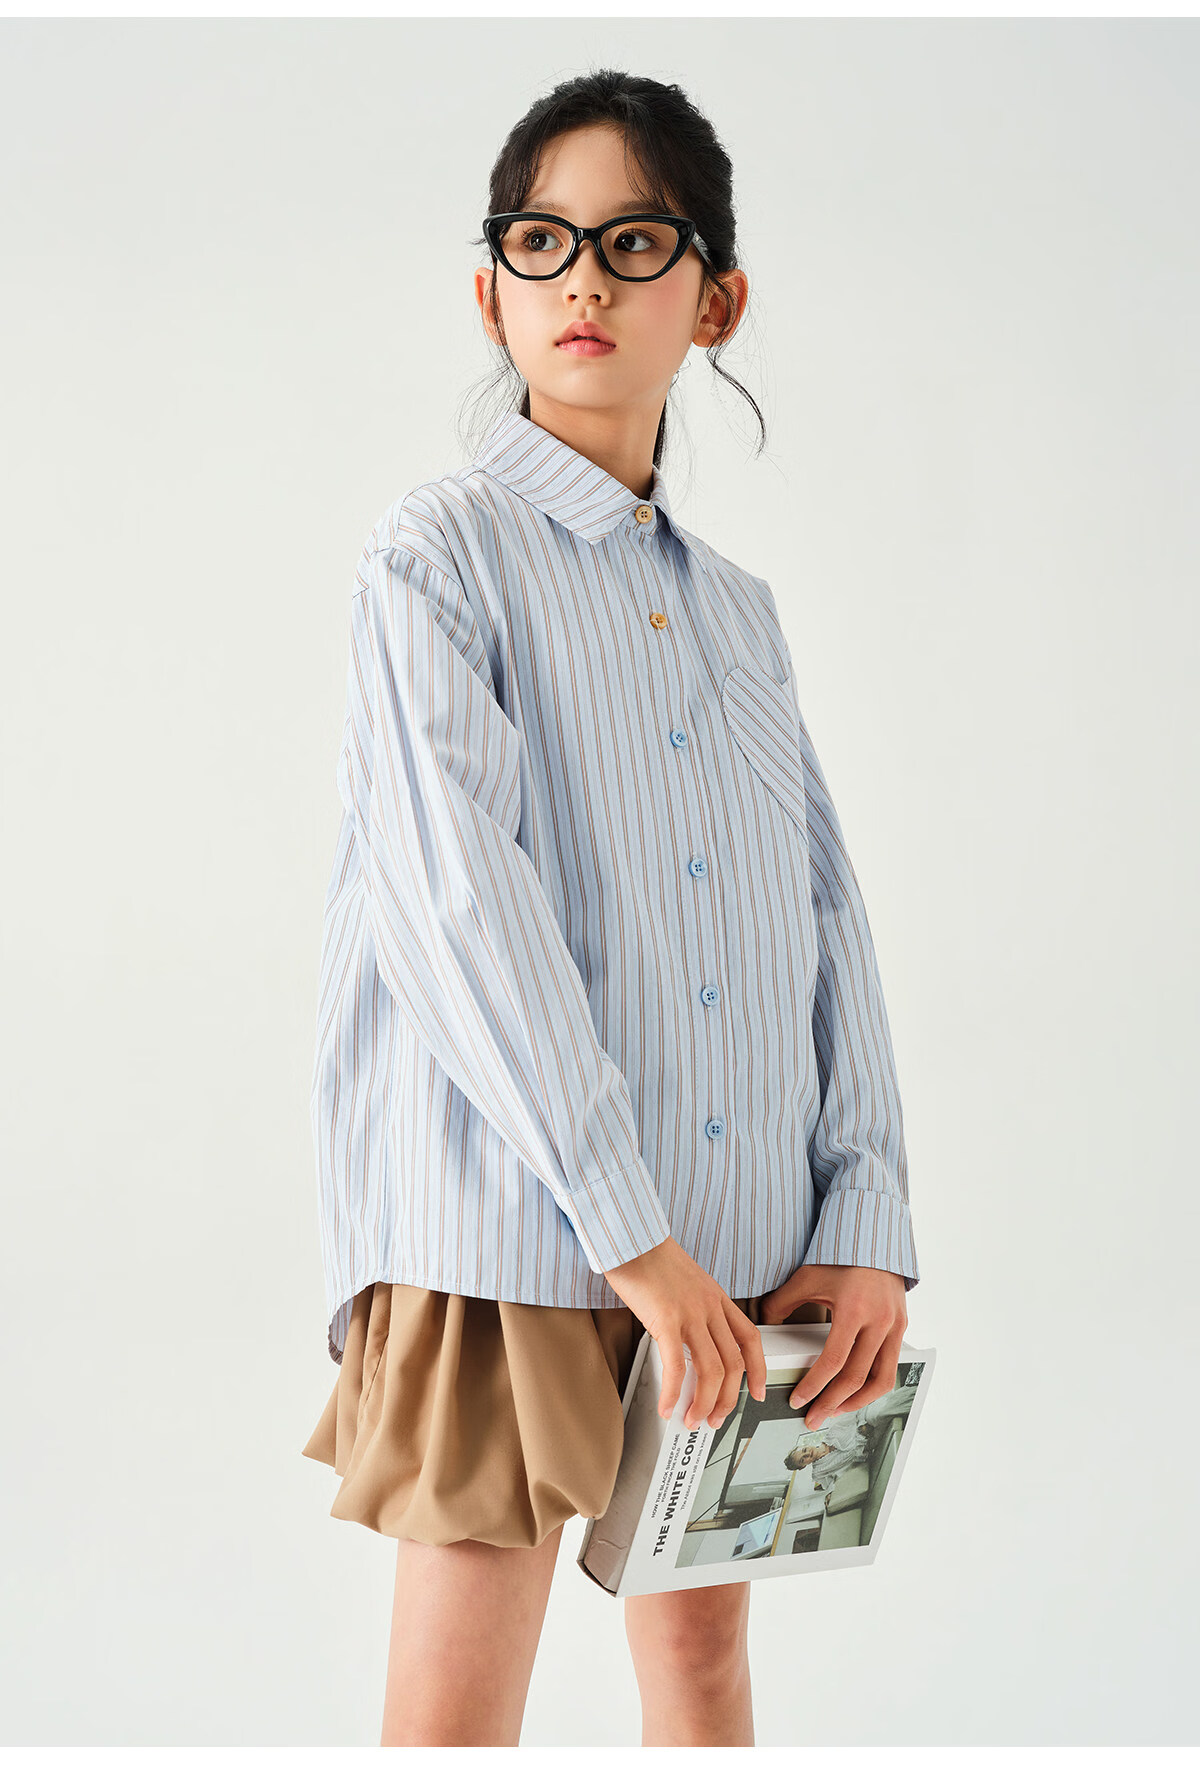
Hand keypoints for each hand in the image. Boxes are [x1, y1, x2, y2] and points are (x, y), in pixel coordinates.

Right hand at [604, 1236, 767, 1428]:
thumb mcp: (687, 1283)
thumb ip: (695, 1310)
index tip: (756, 1393)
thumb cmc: (651, 1258)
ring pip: (710, 1370)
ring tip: (691, 1418)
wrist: (631, 1237)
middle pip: (732, 1363)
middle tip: (714, 1418)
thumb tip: (689, 1345)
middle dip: (726, 1399)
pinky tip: (666, 1405)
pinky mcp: (666, 1319)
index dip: (758, 1370)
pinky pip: (675, 1365)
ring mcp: (690, 1313)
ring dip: (702, 1402)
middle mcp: (709, 1306)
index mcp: (716, 1297)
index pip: (750, 1338)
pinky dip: (673, 1392)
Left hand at [759, 1263, 906, 1431]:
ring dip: (857, 1402)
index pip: (834, 1361)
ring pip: (881, 1380)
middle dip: (832, 1403)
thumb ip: (782, 1302)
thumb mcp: (807, 1276)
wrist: (875, 1238)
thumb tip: (761, 1324)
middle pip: (857, 1377)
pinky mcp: (902, 1328)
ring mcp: (895, 1326)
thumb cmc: (840, 1256)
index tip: (798, 1400)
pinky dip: (873, 1385)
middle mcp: (880, 1321)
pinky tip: (856, 1392)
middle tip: (813, 1418)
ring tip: (835, 1411)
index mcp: (855, 1310)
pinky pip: (890, 1367)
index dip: (815, 1386)